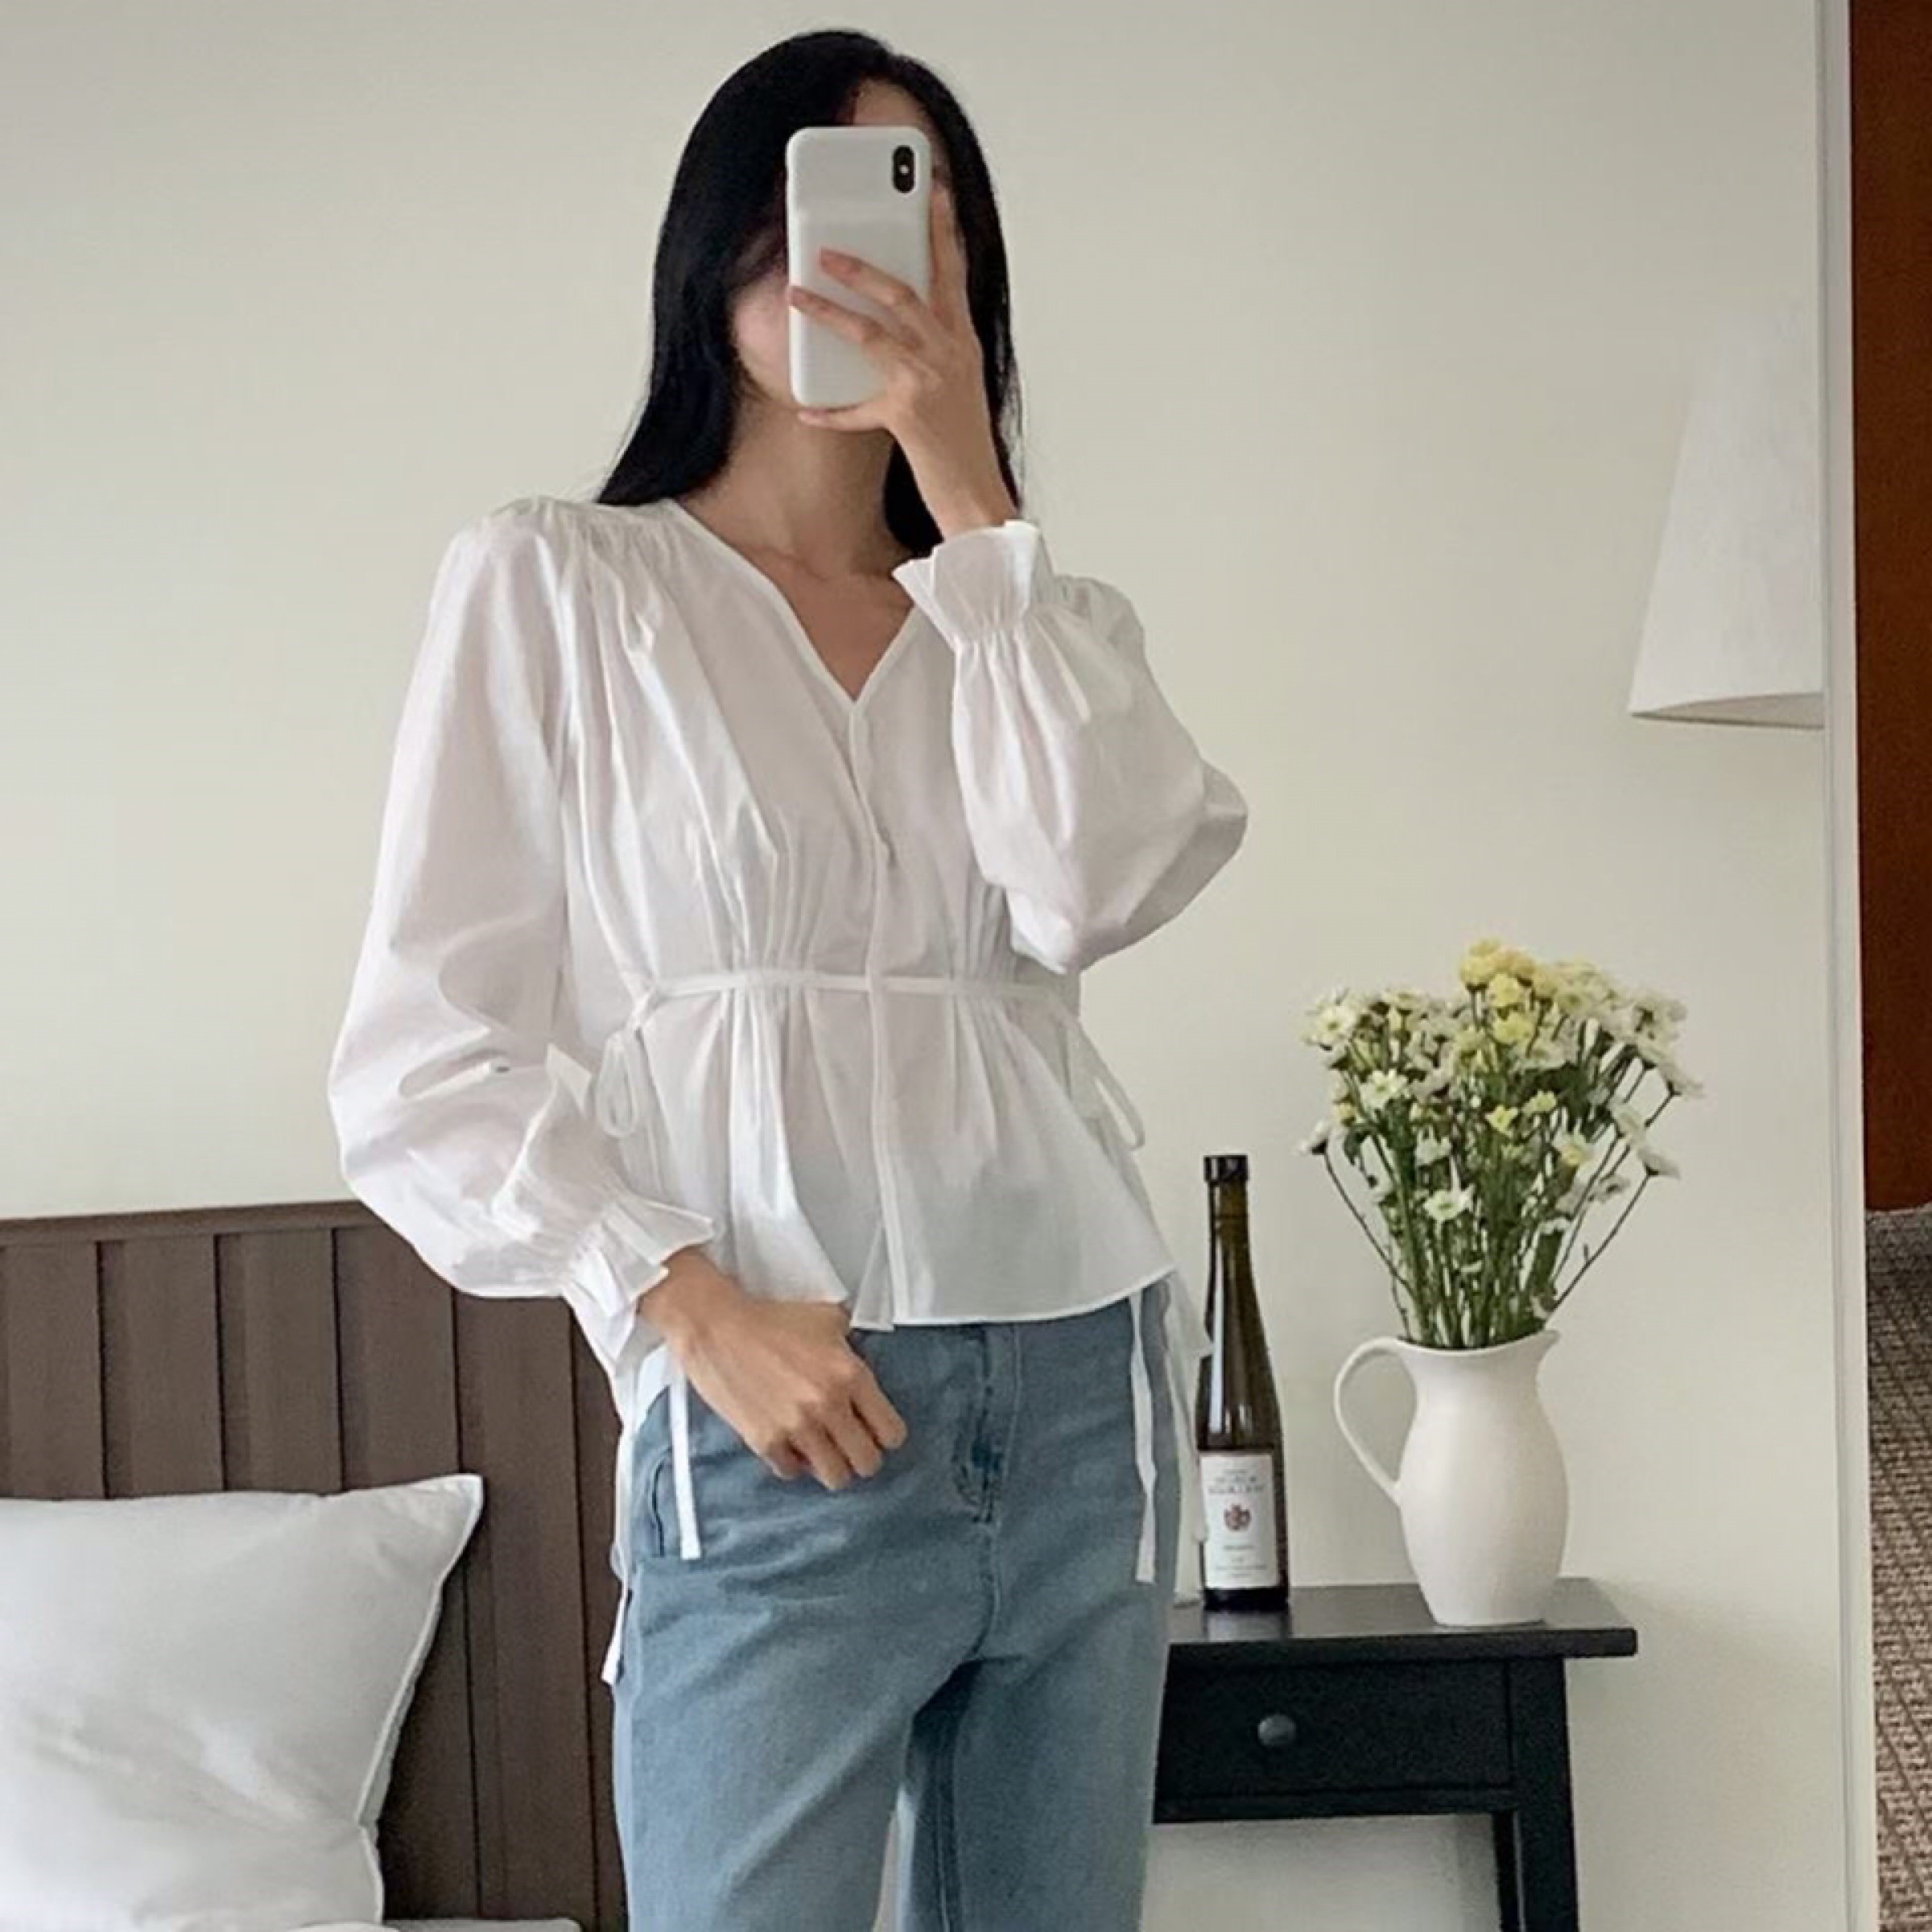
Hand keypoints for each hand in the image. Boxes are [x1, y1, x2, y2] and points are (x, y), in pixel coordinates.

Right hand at [638, 1248, 907, 1486]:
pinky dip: (794, 1462)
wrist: (718, 1327)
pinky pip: (793, 1472)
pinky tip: (791, 1444)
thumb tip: (863, 1361)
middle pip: (867, 1463)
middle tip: (850, 1445)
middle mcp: (829, 1405)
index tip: (876, 1432)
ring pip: (835, 1477)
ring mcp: (797, 1427)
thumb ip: (852, 1345)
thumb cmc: (769, 1320)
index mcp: (850, 1374)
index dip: (885, 1435)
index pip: (891, 1433)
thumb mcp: (827, 1319)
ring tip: (823, 1451)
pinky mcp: (766, 1441)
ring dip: (831, 1466)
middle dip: (862, 1456)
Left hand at [785, 179, 1017, 537]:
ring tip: (798, 292)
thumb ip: (931, 352)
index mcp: (963, 343)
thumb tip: (889, 330)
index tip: (932, 191)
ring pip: (873, 331)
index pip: (953, 273)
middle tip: (828, 248)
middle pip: (905, 291)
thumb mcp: (957, 388)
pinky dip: (830, 411)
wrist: (980, 497)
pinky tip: (806, 409)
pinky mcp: (907, 415)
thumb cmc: (964, 445)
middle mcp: (949, 354)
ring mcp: (929, 382)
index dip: (942, 229)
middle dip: (863, 266)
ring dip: (830, 311)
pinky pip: (857, 408)